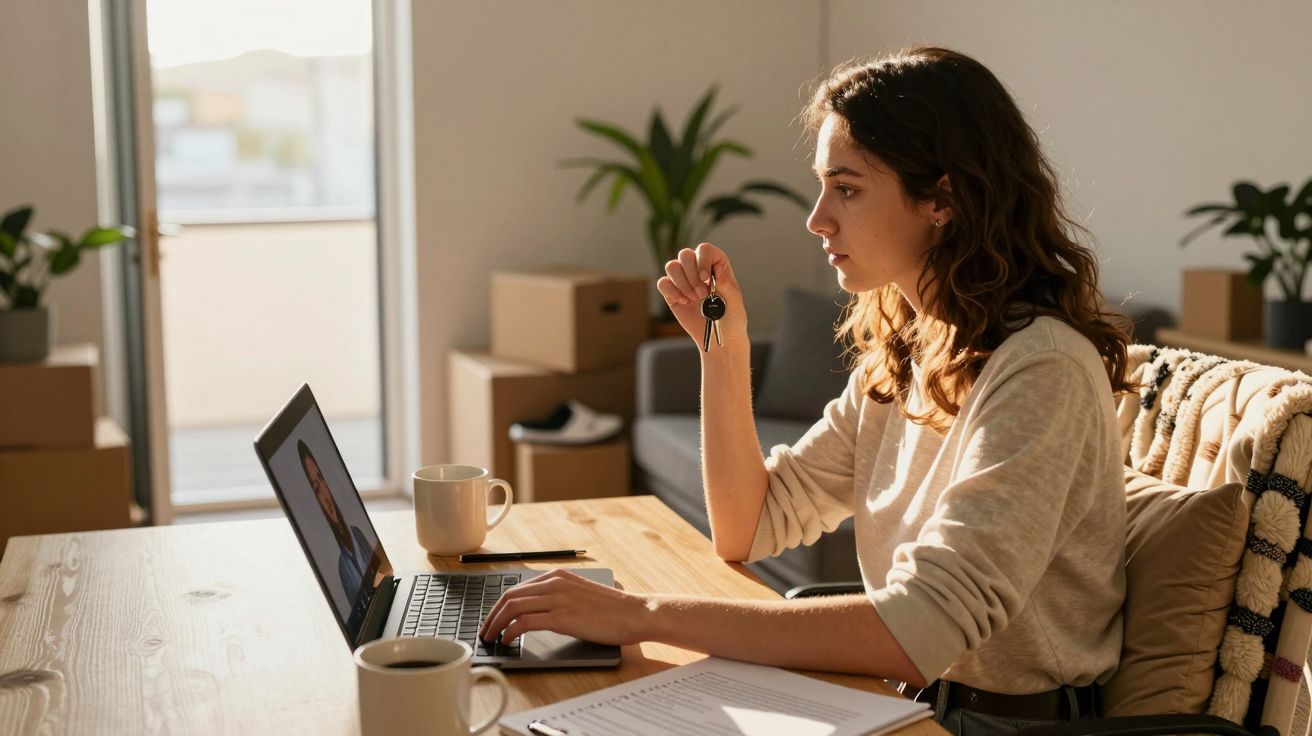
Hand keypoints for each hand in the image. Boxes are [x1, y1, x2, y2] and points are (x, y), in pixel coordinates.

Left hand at [478, 569, 652, 646]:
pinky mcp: (562, 617)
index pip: (517, 588)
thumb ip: (559, 596)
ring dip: (496, 624)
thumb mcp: (581, 593)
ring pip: (512, 607)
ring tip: (492, 639)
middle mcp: (554, 583)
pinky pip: (524, 622)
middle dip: (492, 615)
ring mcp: (557, 599)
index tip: (493, 619)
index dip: (499, 605)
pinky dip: (510, 632)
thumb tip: (535, 612)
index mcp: (558, 575)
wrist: (635, 613)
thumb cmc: (613, 609)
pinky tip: (508, 641)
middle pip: (509, 596)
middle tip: (485, 631)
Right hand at [656, 243, 747, 349]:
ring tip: (693, 299)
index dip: (702, 261)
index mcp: (717, 266)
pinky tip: (684, 302)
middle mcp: (699, 269)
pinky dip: (671, 292)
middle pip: (685, 254)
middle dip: (691, 275)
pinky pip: (663, 283)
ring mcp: (684, 280)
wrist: (719, 339)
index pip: (705, 250)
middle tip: (702, 295)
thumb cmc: (732, 320)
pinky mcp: (672, 293)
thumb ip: (726, 285)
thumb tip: (718, 269)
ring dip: (682, 283)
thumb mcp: (735, 303)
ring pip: (671, 266)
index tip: (705, 280)